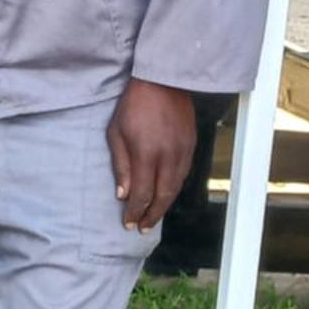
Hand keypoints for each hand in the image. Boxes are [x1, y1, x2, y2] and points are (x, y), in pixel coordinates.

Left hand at [107, 79, 195, 231]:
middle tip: (142, 228)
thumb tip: (123, 194)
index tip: (127, 223)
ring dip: (164, 205)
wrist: (163, 81)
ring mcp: (183, 151)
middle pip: (163, 196)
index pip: (143, 193)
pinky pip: (183, 174)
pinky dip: (173, 189)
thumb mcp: (116, 133)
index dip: (135, 211)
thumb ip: (121, 165)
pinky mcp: (191, 146)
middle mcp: (169, 156)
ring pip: (176, 187)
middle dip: (152, 215)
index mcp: (147, 153)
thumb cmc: (132, 106)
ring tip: (152, 216)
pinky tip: (164, 194)